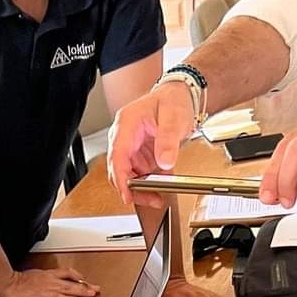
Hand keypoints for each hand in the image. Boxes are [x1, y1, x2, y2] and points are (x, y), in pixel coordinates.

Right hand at [0, 268, 99, 296]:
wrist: (12, 285)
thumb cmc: (21, 280)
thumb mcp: (36, 274)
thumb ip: (46, 278)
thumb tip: (53, 282)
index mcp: (50, 273)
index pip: (68, 272)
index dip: (78, 277)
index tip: (85, 281)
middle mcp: (52, 279)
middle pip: (73, 282)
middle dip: (86, 286)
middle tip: (96, 289)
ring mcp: (50, 288)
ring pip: (71, 289)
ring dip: (82, 292)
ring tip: (92, 294)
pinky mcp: (47, 295)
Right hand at [108, 82, 195, 205]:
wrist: (179, 96)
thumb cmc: (173, 100)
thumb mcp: (173, 117)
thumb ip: (168, 139)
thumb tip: (163, 161)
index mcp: (126, 124)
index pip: (117, 156)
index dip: (121, 179)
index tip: (127, 195)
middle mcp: (124, 137)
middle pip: (119, 170)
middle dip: (132, 189)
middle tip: (150, 200)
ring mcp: (131, 147)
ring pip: (128, 176)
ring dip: (141, 189)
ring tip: (157, 197)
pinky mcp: (139, 155)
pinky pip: (139, 174)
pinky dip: (148, 183)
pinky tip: (161, 185)